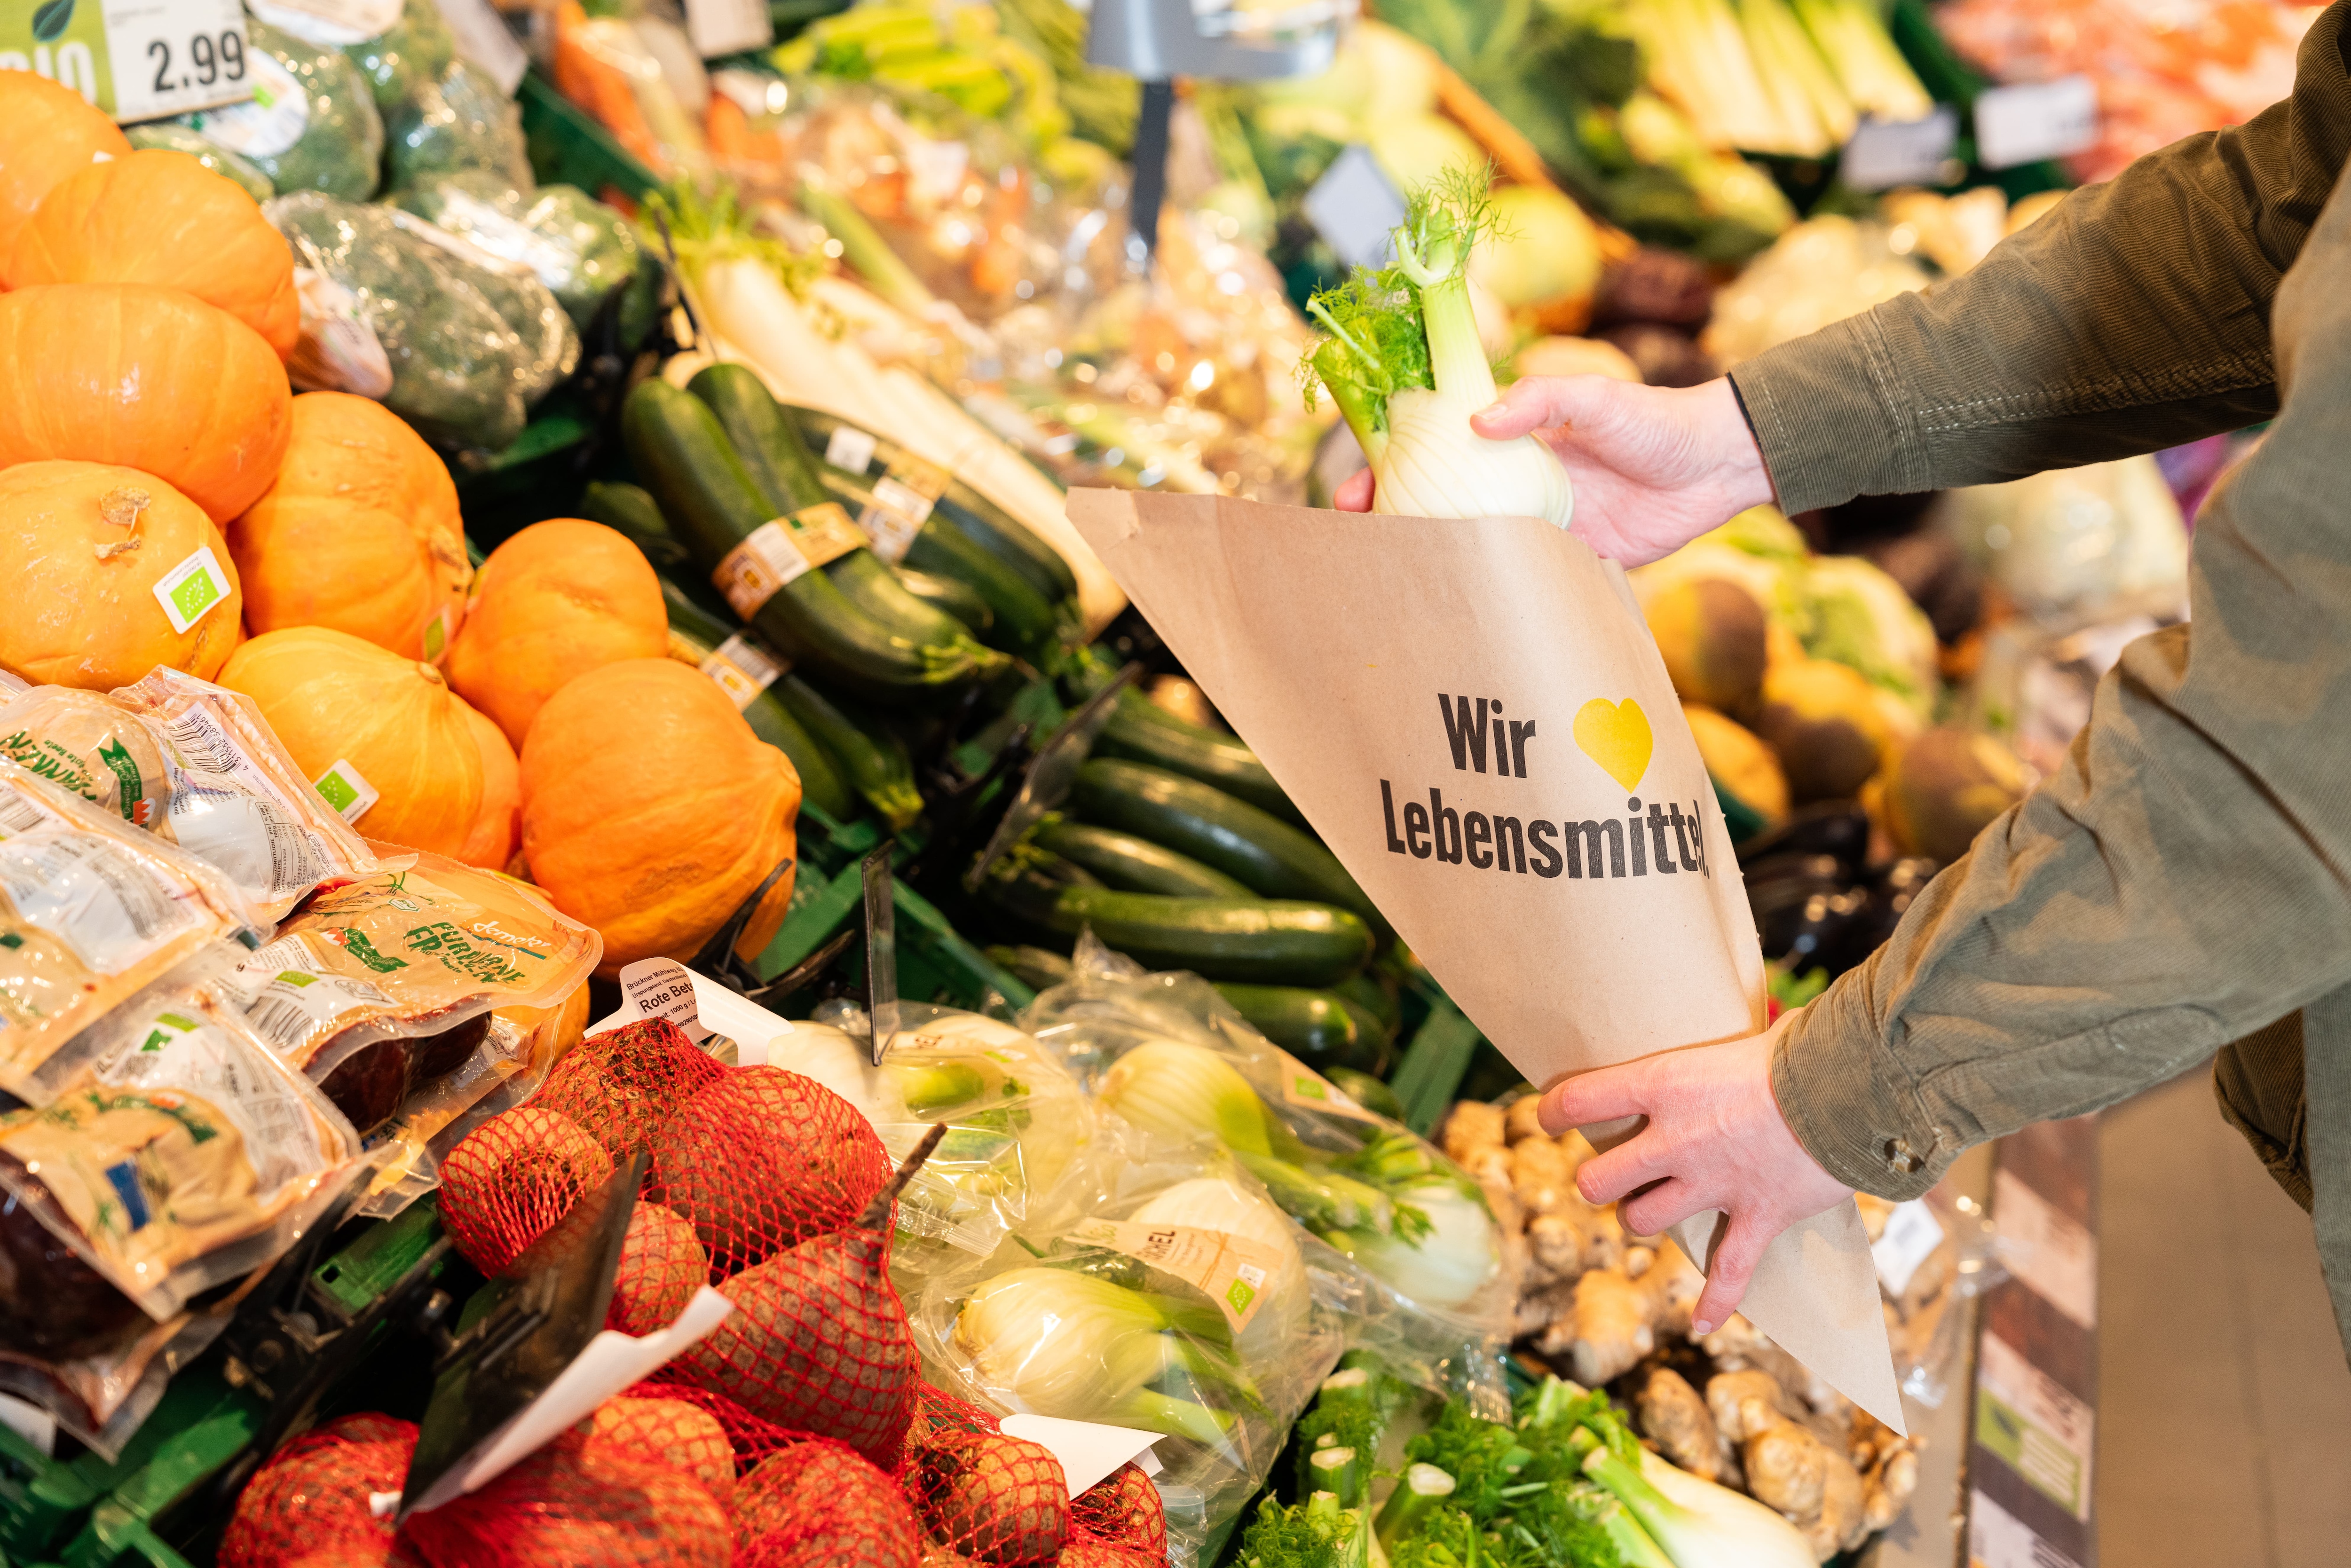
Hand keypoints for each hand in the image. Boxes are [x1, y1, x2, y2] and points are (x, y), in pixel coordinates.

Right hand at [1333, 376, 1777, 565]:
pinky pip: (1525, 579)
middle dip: (1396, 524)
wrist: (1717, 465)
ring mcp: (1542, 524)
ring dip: (1438, 563)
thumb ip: (1541, 400)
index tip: (1352, 492)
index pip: (1435, 452)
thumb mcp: (1596, 397)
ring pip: (1475, 547)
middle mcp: (1518, 484)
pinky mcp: (1573, 560)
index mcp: (1513, 441)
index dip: (1388, 469)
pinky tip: (1462, 610)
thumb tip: (1478, 419)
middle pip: (1442, 505)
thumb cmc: (1655, 419)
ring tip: (1397, 583)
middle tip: (1359, 548)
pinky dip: (1493, 592)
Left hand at [1538, 1016, 1854, 1333]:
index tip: (1548, 1115)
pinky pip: (1728, 1274)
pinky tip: (1701, 1324)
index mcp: (1665, 1085)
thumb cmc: (1805, 1050)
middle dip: (1598, 1182)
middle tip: (1613, 1174)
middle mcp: (1677, 1140)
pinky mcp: (1756, 1216)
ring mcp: (1714, 1184)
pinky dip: (1715, 1301)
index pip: (1581, 1099)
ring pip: (1644, 1221)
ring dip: (1643, 1218)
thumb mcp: (1747, 1037)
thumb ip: (1733, 1051)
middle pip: (1599, 1180)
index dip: (1553, 1110)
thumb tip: (1760, 1035)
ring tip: (1653, 1207)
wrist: (1855, 1089)